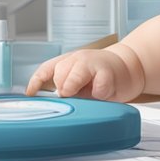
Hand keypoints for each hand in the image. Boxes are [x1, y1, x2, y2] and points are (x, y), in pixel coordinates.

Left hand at [24, 48, 142, 101]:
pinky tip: (103, 94)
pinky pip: (96, 89)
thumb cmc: (101, 76)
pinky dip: (98, 95)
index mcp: (68, 61)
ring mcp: (93, 64)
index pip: (46, 69)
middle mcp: (78, 59)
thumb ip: (67, 87)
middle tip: (74, 94)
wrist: (128, 67)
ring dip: (75, 89)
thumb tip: (56, 100)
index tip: (30, 94)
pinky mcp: (108, 74)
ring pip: (72, 79)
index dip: (36, 81)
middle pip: (59, 74)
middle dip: (63, 88)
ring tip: (86, 94)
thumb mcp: (80, 79)